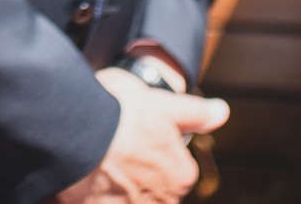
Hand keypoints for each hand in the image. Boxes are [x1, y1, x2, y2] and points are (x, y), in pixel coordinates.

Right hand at [50, 68, 230, 203]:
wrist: (79, 137)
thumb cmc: (124, 119)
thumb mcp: (165, 106)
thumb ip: (196, 113)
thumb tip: (221, 111)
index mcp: (181, 177)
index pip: (177, 170)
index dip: (158, 153)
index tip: (140, 140)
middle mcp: (162, 200)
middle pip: (154, 189)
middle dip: (140, 176)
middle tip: (118, 153)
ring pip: (131, 199)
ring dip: (120, 189)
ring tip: (100, 167)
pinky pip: (106, 203)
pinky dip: (100, 196)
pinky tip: (88, 181)